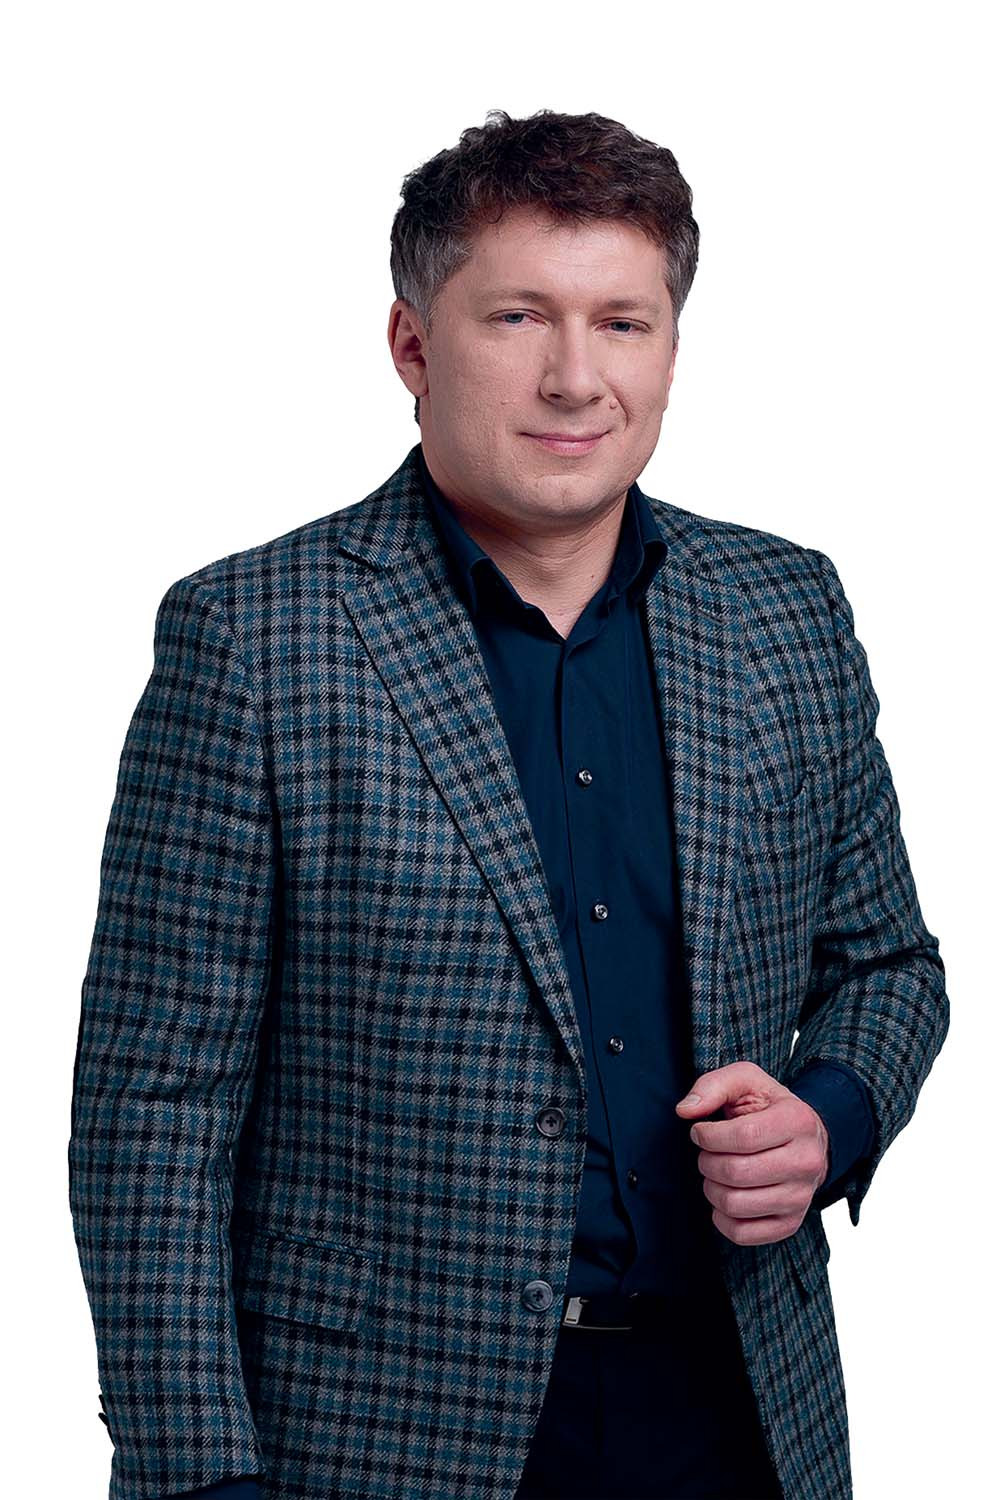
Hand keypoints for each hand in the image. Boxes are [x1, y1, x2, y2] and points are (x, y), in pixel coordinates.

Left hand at [676, 1060, 829, 1244]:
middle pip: (736, 1172)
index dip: (708, 1136)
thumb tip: (685, 1111)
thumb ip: (712, 1086)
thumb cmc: (768, 1107)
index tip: (699, 1132)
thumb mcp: (745, 1081)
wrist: (806, 1138)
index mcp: (798, 1121)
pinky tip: (723, 1196)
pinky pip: (743, 1234)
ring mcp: (801, 1197)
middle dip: (707, 1161)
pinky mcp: (790, 1224)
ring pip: (736, 1204)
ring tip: (714, 1172)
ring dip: (711, 1188)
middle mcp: (807, 1162)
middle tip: (706, 1153)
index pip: (744, 1136)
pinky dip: (721, 1218)